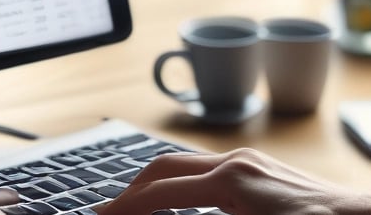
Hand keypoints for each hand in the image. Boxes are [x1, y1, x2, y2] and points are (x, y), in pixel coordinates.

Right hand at [99, 148, 370, 214]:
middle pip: (163, 166)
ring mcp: (248, 160)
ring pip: (183, 162)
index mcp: (231, 180)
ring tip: (137, 205)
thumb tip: (162, 214)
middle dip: (130, 189)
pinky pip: (205, 167)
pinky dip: (180, 181)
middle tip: (110, 211)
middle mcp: (235, 162)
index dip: (125, 207)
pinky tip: (177, 199)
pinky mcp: (260, 168)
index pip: (159, 190)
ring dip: (155, 182)